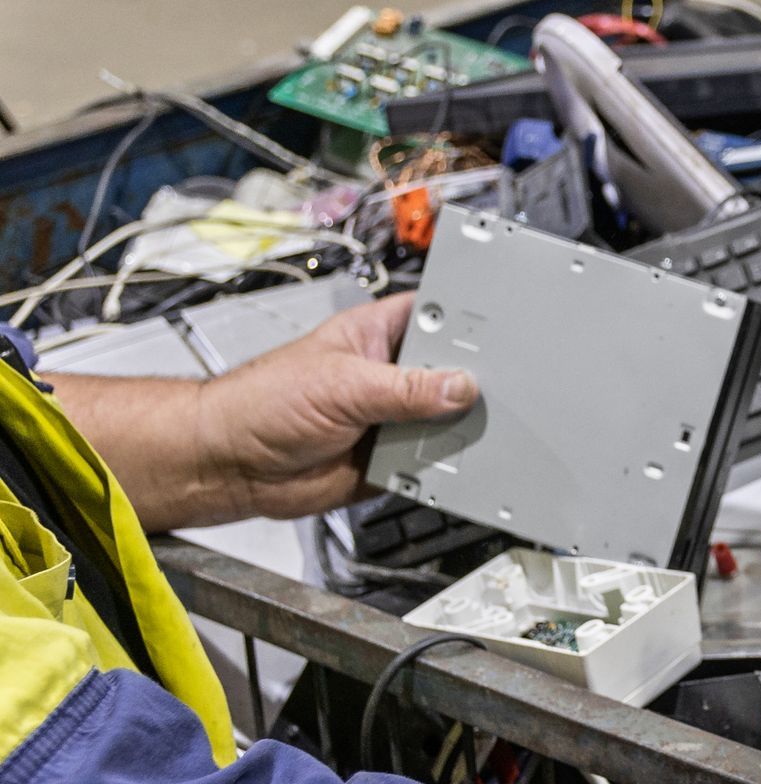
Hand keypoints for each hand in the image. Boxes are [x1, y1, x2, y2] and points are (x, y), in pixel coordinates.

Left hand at [197, 292, 476, 520]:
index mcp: (376, 336)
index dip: (468, 321)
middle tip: (499, 394)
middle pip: (451, 373)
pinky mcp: (392, 459)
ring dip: (460, 430)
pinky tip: (457, 465)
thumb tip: (460, 387)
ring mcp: (393, 418)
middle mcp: (390, 375)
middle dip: (473, 384)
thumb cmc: (261, 403)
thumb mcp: (342, 385)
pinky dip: (445, 468)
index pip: (436, 316)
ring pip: (446, 421)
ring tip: (483, 432)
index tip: (503, 334)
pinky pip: (432, 463)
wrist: (233, 466)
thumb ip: (406, 388)